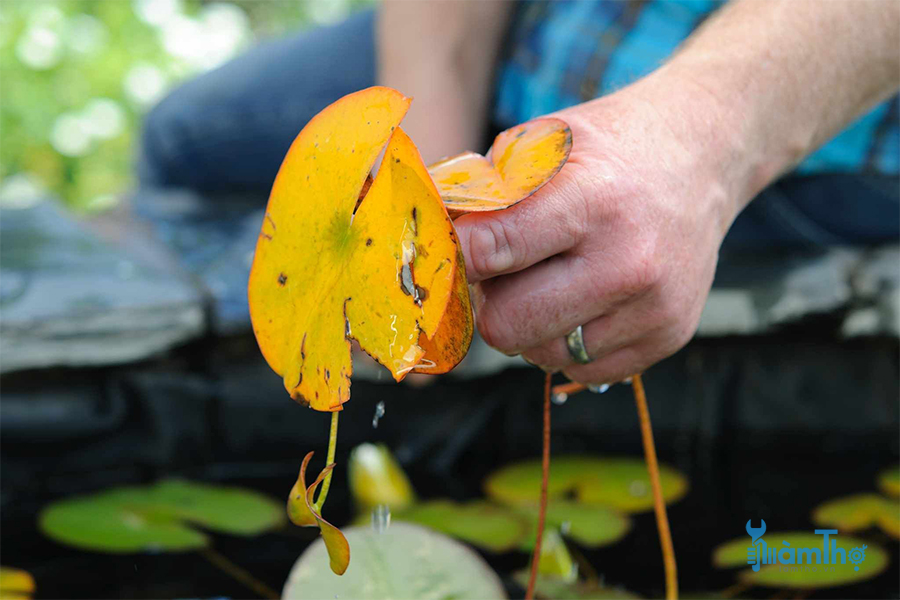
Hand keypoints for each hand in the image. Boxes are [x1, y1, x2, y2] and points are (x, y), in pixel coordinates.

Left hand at [454, 71, 748, 384]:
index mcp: (590, 200)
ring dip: (531, 326)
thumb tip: (427, 236)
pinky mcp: (669, 336)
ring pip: (542, 356)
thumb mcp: (542, 142)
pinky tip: (585, 300)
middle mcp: (628, 261)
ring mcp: (652, 307)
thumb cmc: (607, 149)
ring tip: (551, 281)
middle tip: (504, 274)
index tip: (458, 251)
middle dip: (492, 303)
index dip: (460, 256)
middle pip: (508, 326)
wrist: (702, 157)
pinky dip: (569, 342)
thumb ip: (482, 191)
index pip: (492, 251)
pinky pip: (582, 370)